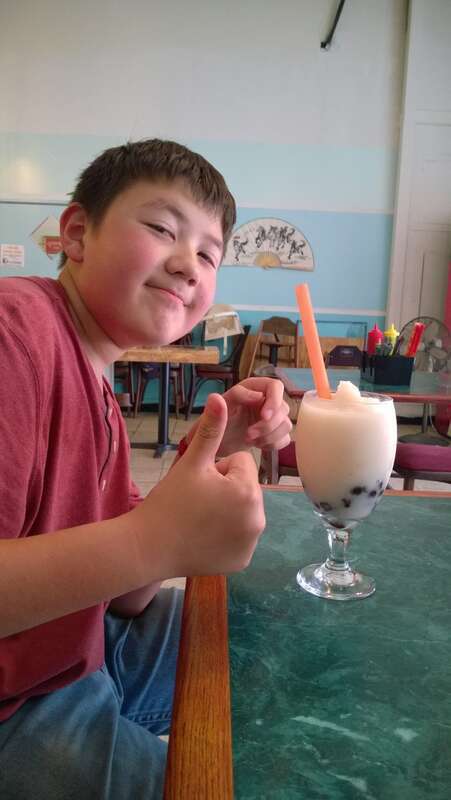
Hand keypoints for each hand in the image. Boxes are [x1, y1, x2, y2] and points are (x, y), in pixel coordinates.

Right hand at [133, 393, 265, 577]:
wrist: (147, 548)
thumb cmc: (168, 501)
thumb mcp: (191, 462)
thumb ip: (210, 430)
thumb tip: (219, 396)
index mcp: (248, 491)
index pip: (241, 464)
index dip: (217, 469)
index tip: (198, 484)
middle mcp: (258, 518)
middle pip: (245, 488)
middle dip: (226, 490)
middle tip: (197, 501)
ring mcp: (252, 542)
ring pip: (244, 511)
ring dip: (227, 511)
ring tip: (199, 518)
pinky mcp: (243, 560)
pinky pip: (240, 537)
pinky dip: (226, 536)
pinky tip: (203, 537)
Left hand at [216, 377, 291, 456]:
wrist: (209, 444)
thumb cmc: (212, 421)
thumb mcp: (222, 405)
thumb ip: (237, 395)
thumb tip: (258, 395)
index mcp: (253, 388)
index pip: (276, 386)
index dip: (274, 400)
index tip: (264, 416)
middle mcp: (265, 401)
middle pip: (283, 408)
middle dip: (268, 424)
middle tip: (248, 434)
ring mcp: (270, 419)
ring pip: (286, 425)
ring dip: (269, 435)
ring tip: (249, 440)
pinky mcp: (272, 435)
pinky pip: (284, 439)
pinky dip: (272, 444)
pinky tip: (257, 445)